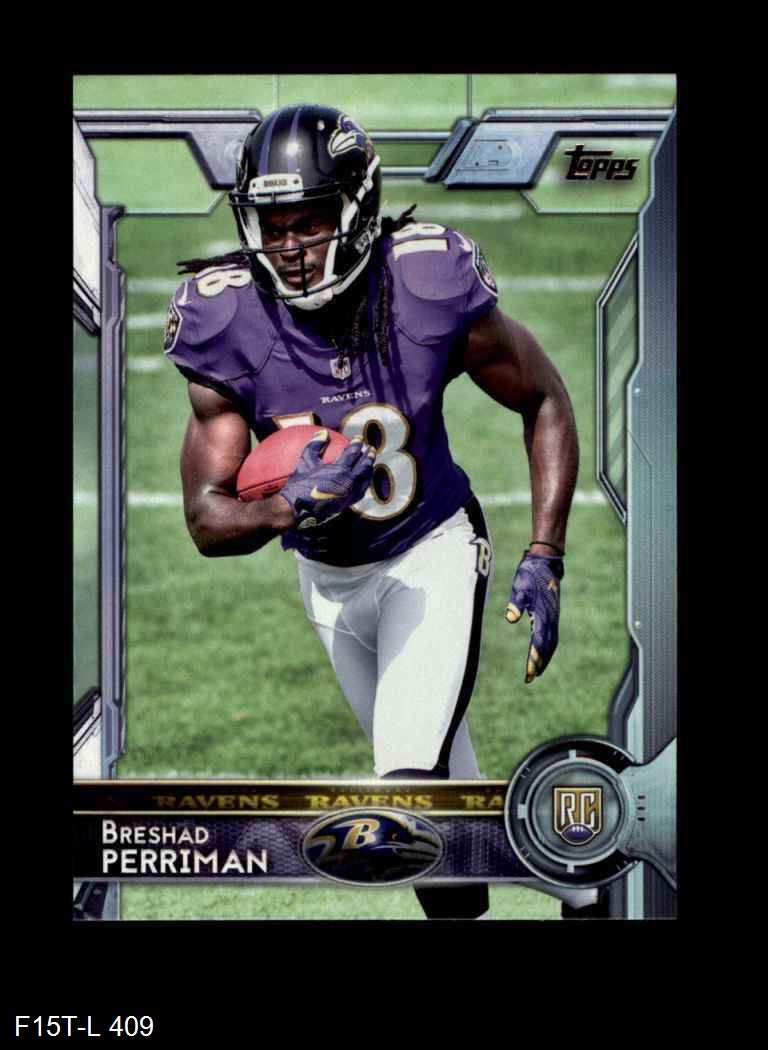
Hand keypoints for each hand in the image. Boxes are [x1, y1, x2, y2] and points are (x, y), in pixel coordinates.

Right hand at [278, 429, 375, 529]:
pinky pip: (361, 491)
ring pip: (365, 479)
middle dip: (368, 455)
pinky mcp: (348, 503)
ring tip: (370, 462)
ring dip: (369, 468)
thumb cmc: (299, 485)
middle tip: (371, 448)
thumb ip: (315, 446)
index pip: (353, 453)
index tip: (359, 438)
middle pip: (363, 465)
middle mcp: (348, 482)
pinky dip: (365, 483)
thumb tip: (323, 432)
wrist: (298, 510)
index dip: (357, 444)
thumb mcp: (305, 462)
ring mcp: (350, 494)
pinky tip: (363, 481)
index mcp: (339, 470)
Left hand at [505, 551, 563, 682]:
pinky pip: (551, 636)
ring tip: (536, 671)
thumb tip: (510, 618)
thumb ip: (515, 603)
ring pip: (551, 643)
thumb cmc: (530, 574)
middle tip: (530, 678)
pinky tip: (541, 653)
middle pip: (547, 646)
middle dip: (540, 663)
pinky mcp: (552, 614)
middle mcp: (551, 618)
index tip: (530, 672)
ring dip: (545, 658)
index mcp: (543, 614)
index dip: (535, 658)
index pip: (539, 641)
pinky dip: (547, 648)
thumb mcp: (519, 586)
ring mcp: (553, 617)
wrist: (545, 562)